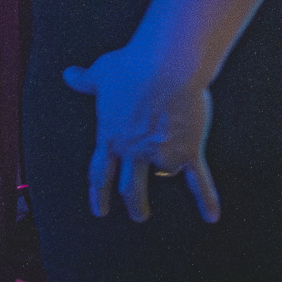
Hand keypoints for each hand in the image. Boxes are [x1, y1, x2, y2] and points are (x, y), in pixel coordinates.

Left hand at [61, 44, 221, 224]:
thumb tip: (70, 75)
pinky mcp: (186, 150)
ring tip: (173, 182)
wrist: (166, 66)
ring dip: (167, 175)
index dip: (99, 194)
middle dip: (135, 204)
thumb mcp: (102, 72)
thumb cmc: (133, 66)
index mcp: (110, 136)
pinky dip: (206, 198)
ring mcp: (159, 153)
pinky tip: (211, 216)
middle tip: (138, 215)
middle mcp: (133, 151)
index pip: (99, 173)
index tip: (100, 210)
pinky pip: (197, 180)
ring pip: (164, 174)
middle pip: (130, 188)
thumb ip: (86, 80)